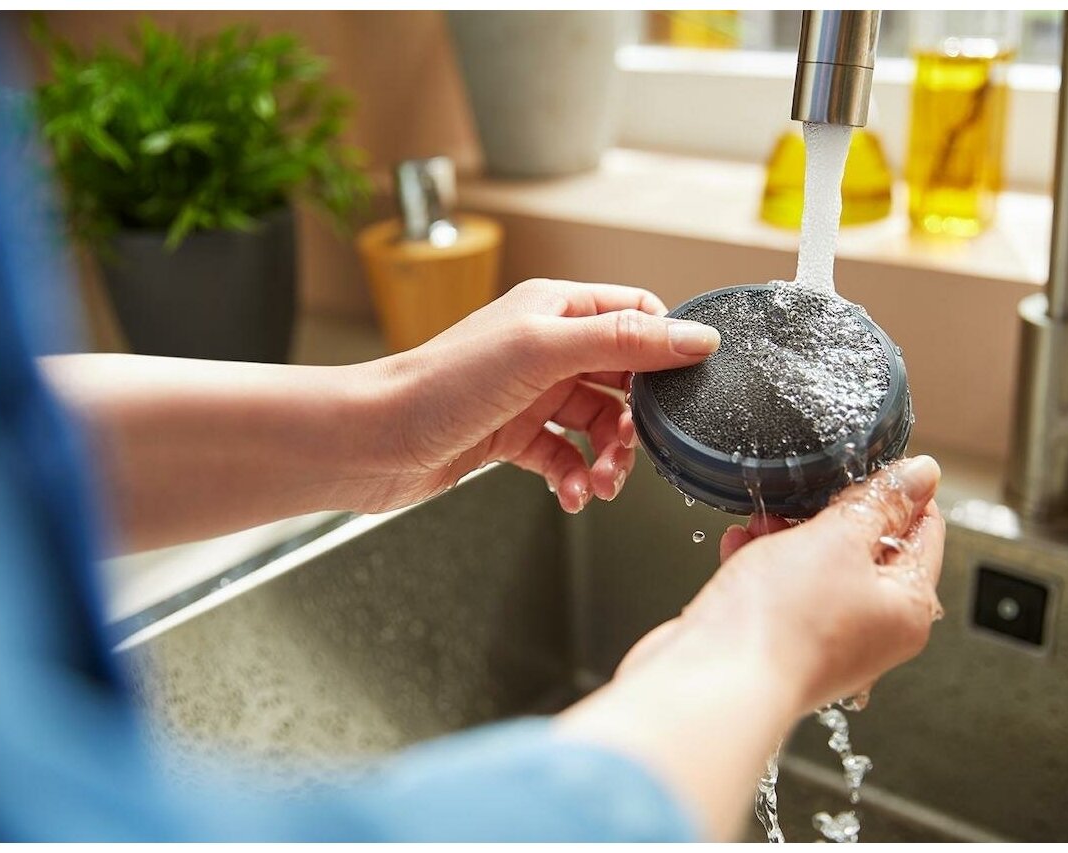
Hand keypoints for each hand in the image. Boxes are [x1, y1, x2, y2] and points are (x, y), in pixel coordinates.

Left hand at [353, 279, 719, 514]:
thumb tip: (696, 338)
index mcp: (556, 308)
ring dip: (607, 459)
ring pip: (596, 424)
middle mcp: (545, 346)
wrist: (371, 439)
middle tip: (632, 453)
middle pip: (624, 379)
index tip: (685, 390)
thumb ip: (624, 342)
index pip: (637, 315)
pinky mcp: (511, 435)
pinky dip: (574, 477)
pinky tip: (570, 494)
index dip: (666, 351)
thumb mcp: (544, 351)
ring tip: (599, 484)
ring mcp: (528, 393)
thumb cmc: (441, 385)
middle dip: (636, 421)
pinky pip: (564, 456)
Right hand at [557, 456, 943, 838]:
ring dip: (789, 535)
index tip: (867, 463)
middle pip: (868, 549)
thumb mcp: (838, 539)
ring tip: (762, 518)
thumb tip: (922, 474)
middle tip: (805, 491)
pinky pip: (781, 591)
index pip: (924, 531)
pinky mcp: (780, 644)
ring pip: (819, 567)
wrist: (712, 682)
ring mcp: (825, 641)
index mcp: (908, 608)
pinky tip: (740, 545)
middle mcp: (873, 631)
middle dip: (830, 512)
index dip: (897, 490)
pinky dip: (762, 563)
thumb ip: (880, 502)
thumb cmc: (780, 626)